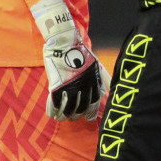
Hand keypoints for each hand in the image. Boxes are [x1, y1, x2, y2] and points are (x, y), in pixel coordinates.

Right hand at [31, 0, 106, 120]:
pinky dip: (53, 112)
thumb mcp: (97, 66)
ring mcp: (68, 88)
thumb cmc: (81, 54)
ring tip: (62, 117)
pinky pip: (53, 105)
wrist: (65, 43)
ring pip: (66, 110)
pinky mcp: (55, 86)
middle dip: (76, 116)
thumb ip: (104, 80)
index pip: (94, 105)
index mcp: (93, 84)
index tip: (88, 117)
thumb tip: (107, 92)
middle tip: (73, 116)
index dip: (91, 114)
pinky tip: (53, 113)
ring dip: (64, 116)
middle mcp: (81, 88)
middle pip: (80, 110)